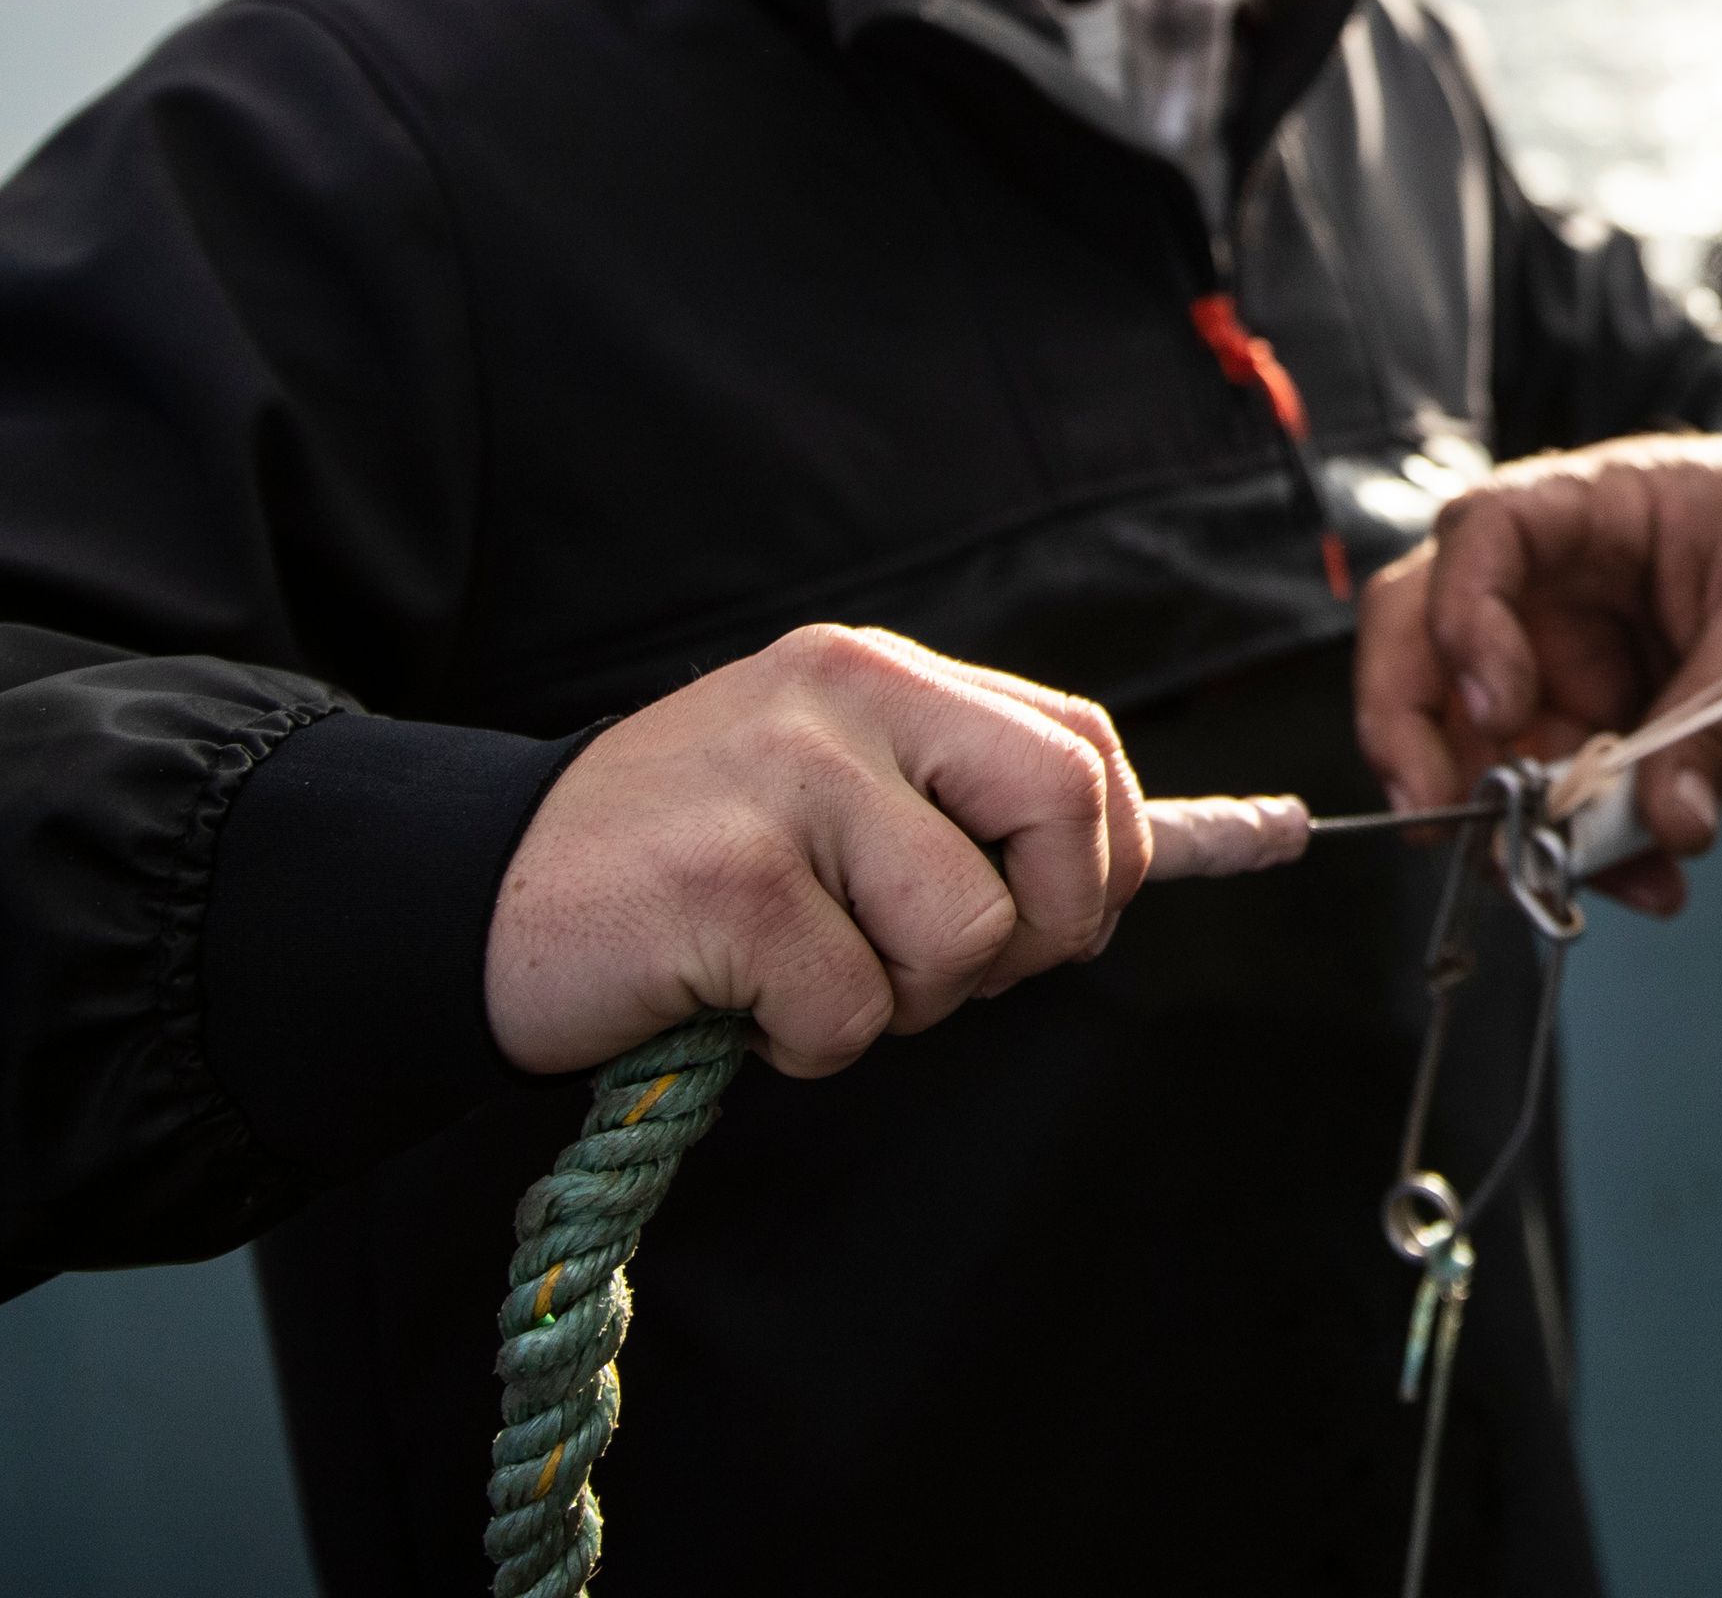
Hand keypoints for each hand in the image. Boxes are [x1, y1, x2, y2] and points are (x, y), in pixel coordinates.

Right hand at [484, 623, 1149, 1080]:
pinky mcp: (728, 881)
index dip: (1105, 858)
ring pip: (967, 933)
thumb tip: (1248, 836)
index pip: (1082, 744)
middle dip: (1041, 929)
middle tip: (937, 972)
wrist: (473, 897)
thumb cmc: (685, 869)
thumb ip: (985, 811)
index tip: (1050, 928)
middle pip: (1066, 810)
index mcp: (883, 675)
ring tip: (803, 978)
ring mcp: (785, 781)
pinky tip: (732, 1005)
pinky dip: (807, 1046)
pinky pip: (855, 1012)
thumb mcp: (842, 800)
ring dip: (902, 1003)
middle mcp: (845, 697)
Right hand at [1355, 435, 1721, 912]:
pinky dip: (1584, 845)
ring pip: (1481, 743)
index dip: (1462, 621)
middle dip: (1415, 737)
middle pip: (1423, 639)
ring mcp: (1561, 653)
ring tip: (1596, 878)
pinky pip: (1556, 791)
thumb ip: (1719, 720)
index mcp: (1594, 504)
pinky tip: (1642, 878)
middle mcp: (1551, 578)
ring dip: (1519, 823)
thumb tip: (1669, 826)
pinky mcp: (1591, 719)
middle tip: (1446, 824)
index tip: (1501, 709)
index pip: (1481, 534)